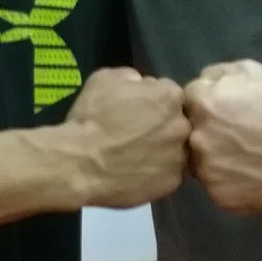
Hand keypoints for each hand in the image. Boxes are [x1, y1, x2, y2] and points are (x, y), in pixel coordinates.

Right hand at [61, 67, 188, 208]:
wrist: (80, 164)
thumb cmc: (91, 119)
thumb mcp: (105, 79)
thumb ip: (132, 77)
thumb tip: (141, 84)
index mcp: (169, 97)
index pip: (170, 94)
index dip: (152, 101)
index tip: (136, 110)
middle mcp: (182, 126)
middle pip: (176, 122)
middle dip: (161, 125)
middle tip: (136, 134)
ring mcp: (179, 157)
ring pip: (174, 150)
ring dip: (160, 150)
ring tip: (134, 156)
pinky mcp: (171, 183)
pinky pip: (167, 174)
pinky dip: (155, 173)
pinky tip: (135, 173)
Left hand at [182, 59, 261, 213]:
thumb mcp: (249, 71)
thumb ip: (216, 74)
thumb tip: (200, 84)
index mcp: (201, 104)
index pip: (187, 106)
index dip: (206, 109)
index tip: (226, 115)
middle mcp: (198, 139)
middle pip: (189, 138)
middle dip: (207, 135)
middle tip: (234, 138)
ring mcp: (208, 172)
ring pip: (200, 166)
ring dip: (215, 162)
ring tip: (243, 157)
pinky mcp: (221, 197)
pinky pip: (217, 189)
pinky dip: (229, 184)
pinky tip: (249, 174)